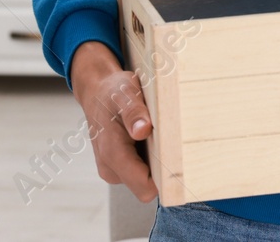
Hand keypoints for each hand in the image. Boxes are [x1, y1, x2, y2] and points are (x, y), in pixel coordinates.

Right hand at [70, 40, 157, 201]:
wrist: (97, 93)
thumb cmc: (113, 92)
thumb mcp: (125, 93)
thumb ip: (134, 112)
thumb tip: (142, 130)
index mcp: (112, 153)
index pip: (143, 185)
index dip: (165, 180)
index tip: (182, 163)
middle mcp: (111, 169)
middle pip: (148, 187)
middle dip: (163, 171)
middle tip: (172, 143)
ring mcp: (114, 171)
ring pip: (147, 182)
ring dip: (157, 164)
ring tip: (157, 136)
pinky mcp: (119, 169)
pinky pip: (143, 174)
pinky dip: (151, 160)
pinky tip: (150, 140)